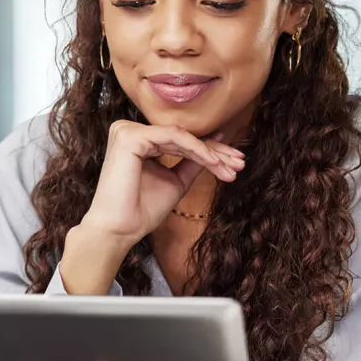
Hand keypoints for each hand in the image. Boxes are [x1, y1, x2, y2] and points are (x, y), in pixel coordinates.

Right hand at [81, 120, 245, 245]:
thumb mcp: (176, 181)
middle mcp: (129, 131)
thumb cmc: (142, 210)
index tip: (234, 163)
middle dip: (215, 152)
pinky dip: (197, 149)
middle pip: (182, 137)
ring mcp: (126, 131)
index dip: (210, 151)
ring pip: (181, 136)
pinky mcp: (130, 137)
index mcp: (137, 140)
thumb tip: (217, 142)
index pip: (180, 141)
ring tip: (231, 167)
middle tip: (240, 163)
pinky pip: (173, 137)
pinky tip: (214, 163)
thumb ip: (192, 162)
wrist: (120, 230)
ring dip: (211, 152)